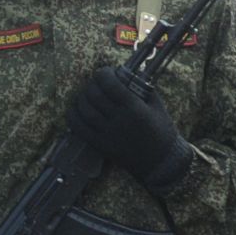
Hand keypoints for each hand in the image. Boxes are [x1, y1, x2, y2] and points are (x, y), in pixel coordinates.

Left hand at [68, 66, 192, 191]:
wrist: (160, 162)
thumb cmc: (162, 132)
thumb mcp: (157, 106)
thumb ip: (145, 87)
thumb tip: (132, 72)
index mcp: (134, 107)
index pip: (110, 84)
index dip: (103, 73)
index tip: (106, 71)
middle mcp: (118, 120)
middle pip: (95, 95)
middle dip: (92, 83)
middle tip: (96, 82)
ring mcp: (107, 134)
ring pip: (85, 111)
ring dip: (82, 98)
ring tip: (87, 94)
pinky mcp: (100, 146)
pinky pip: (80, 129)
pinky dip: (74, 116)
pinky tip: (76, 109)